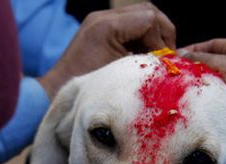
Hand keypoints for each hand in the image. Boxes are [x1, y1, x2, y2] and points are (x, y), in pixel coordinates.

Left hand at [39, 2, 175, 98]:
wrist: (58, 91)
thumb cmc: (88, 88)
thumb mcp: (121, 73)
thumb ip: (145, 60)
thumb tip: (167, 58)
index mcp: (107, 26)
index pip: (149, 19)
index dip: (162, 40)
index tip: (165, 60)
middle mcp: (103, 17)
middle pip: (148, 11)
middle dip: (162, 32)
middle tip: (166, 55)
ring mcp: (100, 20)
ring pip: (140, 14)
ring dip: (152, 33)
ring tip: (155, 56)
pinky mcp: (100, 27)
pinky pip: (129, 22)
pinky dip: (141, 36)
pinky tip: (141, 55)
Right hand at [180, 38, 225, 127]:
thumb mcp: (222, 65)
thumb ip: (200, 58)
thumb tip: (180, 54)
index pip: (213, 44)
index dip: (193, 50)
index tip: (176, 57)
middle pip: (215, 58)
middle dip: (197, 65)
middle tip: (179, 71)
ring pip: (219, 74)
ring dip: (205, 78)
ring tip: (187, 83)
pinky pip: (225, 86)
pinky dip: (214, 88)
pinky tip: (203, 94)